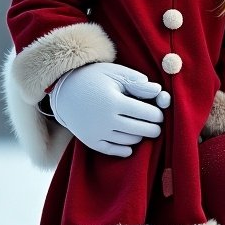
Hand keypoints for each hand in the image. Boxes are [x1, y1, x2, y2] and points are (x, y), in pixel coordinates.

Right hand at [50, 62, 170, 156]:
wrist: (64, 91)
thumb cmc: (94, 78)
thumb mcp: (115, 73)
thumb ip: (137, 82)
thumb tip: (158, 91)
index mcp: (114, 101)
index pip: (146, 114)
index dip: (158, 114)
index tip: (160, 113)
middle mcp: (105, 120)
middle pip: (140, 130)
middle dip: (154, 129)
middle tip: (157, 125)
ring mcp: (97, 132)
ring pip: (129, 141)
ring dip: (140, 136)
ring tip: (141, 128)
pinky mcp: (90, 141)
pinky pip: (113, 150)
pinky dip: (125, 149)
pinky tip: (130, 143)